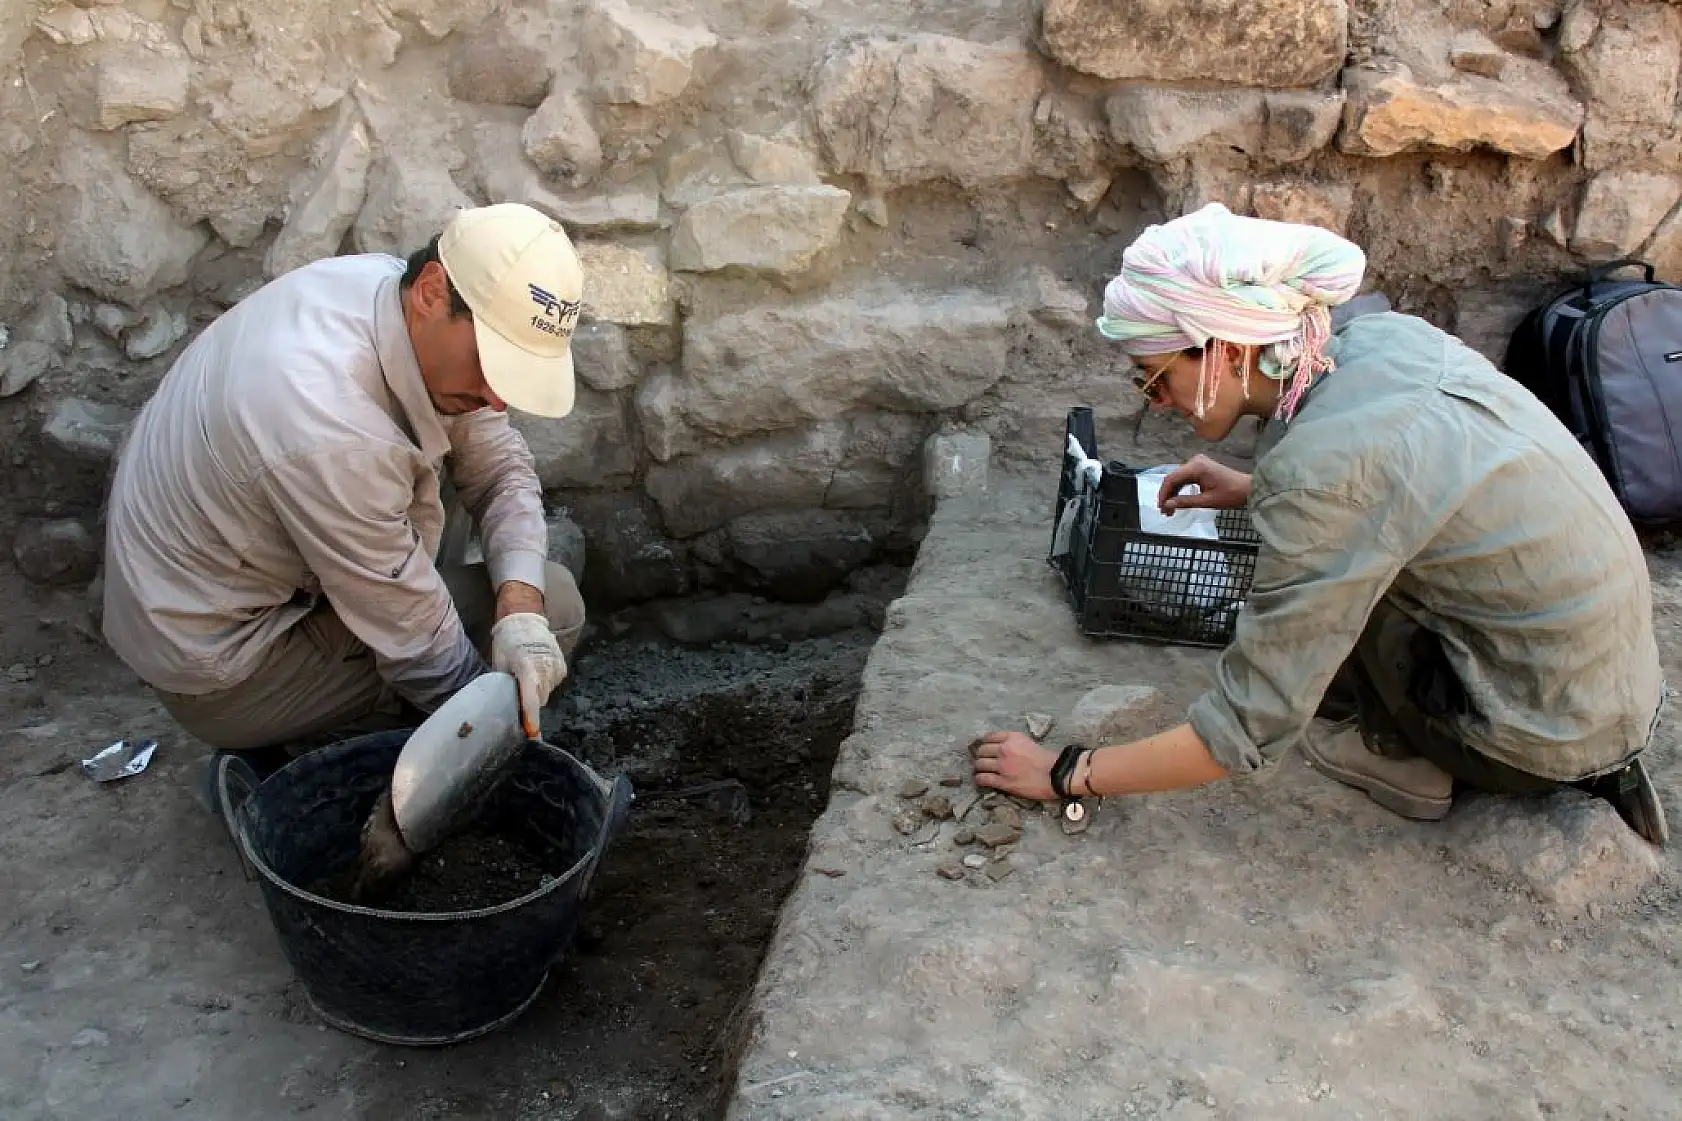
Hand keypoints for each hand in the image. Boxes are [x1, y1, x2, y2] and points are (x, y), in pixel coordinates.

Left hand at [489, 612, 566, 738]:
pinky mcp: (563, 667)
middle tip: (517, 697)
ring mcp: (557, 667)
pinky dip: (544, 684)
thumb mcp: (500, 662)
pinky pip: (553, 684)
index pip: (531, 698)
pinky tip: (536, 673)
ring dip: (536, 692)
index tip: (532, 734)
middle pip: (539, 699)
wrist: (525, 618)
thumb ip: (505, 684)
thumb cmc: (507, 641)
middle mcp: (546, 667)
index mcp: (527, 666)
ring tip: (526, 679)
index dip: (531, 718)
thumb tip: (506, 706)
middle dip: (529, 704)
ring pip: (546, 693)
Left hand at [971, 731, 1057, 800]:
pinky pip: (983, 779)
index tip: (984, 748)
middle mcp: (1004, 749)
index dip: (984, 743)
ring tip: (981, 771)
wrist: (1056, 775)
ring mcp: (1002, 766)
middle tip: (983, 761)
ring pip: (980, 764)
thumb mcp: (1029, 742)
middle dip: (980, 756)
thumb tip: (1003, 748)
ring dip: (979, 768)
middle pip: (981, 750)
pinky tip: (981, 780)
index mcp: (1012, 738)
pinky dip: (980, 779)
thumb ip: (1014, 743)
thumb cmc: (1047, 759)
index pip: (989, 737)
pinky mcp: (1003, 781)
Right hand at [1157, 454, 1251, 512]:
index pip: (1171, 479)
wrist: (1248, 488)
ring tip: (1170, 510)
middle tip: (1165, 512)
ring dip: (1173, 493)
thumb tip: (1168, 505)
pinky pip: (1185, 478)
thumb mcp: (1207, 501)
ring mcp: (1198, 463)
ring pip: (1178, 479)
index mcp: (1196, 467)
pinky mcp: (1201, 467)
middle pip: (1173, 478)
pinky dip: (1180, 489)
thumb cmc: (1231, 495)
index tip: (1161, 508)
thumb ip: (1186, 502)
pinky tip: (1177, 501)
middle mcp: (1195, 461)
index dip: (1163, 494)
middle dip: (1167, 495)